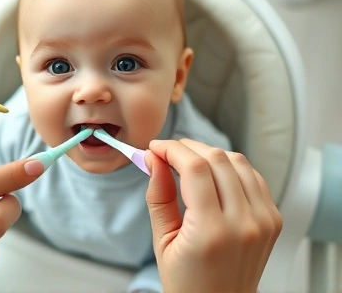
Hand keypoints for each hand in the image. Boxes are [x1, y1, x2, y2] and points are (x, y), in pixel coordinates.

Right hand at [145, 139, 282, 292]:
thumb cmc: (188, 283)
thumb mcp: (162, 241)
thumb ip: (158, 196)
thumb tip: (153, 160)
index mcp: (211, 233)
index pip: (195, 168)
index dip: (172, 149)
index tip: (156, 148)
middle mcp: (243, 224)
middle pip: (217, 159)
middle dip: (187, 147)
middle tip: (167, 153)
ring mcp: (263, 221)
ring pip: (237, 161)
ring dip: (209, 153)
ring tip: (188, 162)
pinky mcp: (272, 219)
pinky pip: (252, 175)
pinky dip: (230, 166)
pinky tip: (213, 174)